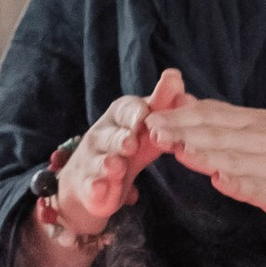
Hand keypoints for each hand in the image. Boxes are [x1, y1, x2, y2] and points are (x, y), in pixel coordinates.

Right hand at [46, 68, 184, 241]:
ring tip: (117, 167)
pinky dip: (95, 188)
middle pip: (110, 136)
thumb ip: (161, 105)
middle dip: (120, 138)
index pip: (125, 110)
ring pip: (100, 161)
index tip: (144, 114)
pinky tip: (100, 190)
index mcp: (119, 118)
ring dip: (108, 163)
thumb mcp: (147, 127)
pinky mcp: (89, 187)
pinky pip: (90, 186)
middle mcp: (102, 136)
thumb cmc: (128, 147)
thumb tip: (176, 76)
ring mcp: (93, 161)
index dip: (134, 113)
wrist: (95, 182)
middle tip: (130, 143)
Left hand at [151, 96, 265, 228]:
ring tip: (178, 150)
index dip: (178, 114)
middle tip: (152, 130)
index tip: (147, 115)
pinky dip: (242, 182)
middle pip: (216, 132)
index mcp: (253, 121)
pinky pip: (261, 185)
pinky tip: (224, 181)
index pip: (210, 113)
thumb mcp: (262, 129)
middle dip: (182, 130)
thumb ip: (224, 121)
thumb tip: (183, 103)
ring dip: (204, 152)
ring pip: (234, 156)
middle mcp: (260, 137)